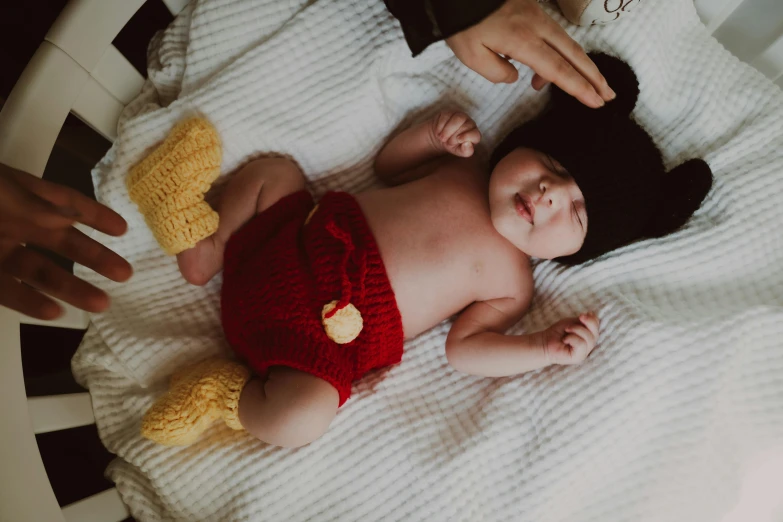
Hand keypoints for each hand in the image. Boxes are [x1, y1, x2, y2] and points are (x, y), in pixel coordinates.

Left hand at [0, 163, 131, 319]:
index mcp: (18, 194)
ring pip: (39, 271)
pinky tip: (53, 312)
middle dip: (94, 257)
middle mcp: (12, 222)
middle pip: (61, 242)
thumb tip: (75, 219)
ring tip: (101, 303)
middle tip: (125, 274)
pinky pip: (7, 291)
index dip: (95, 214)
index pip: (65, 201)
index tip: (123, 229)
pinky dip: (30, 303)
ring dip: (70, 288)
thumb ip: (35, 206)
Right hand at [430, 111, 480, 157]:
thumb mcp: (459, 151)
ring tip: (442, 138)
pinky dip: (441, 126)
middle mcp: (469, 123)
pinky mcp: (449, 113)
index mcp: (474, 134)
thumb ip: (466, 151)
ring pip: (457, 119)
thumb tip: (467, 144)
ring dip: (448, 130)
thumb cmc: (453, 144)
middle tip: (447, 142)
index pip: (476, 134)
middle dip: (454, 136)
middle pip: (465, 126)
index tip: (458, 140)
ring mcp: (460, 116)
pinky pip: (446, 117)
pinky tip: (438, 132)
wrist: (442, 137)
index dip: (467, 137)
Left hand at [444, 0, 615, 107]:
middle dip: (593, 77)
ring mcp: (537, 14)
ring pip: (566, 43)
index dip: (578, 88)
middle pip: (573, 55)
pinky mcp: (532, 7)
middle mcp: (537, 26)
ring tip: (585, 86)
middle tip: (608, 95)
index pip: (558, 70)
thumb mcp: (471, 54)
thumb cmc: (462, 22)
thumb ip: (496, 72)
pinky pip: (554, 33)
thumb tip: (516, 77)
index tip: (596, 102)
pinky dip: (562, 52)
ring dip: (581, 65)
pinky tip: (551, 67)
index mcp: (523, 41)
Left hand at [540, 312, 599, 364]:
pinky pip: (581, 344)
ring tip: (567, 330)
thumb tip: (593, 314)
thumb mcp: (572, 323)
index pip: (597, 329)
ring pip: (589, 338)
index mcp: (588, 337)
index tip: (582, 315)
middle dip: (588, 322)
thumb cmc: (558, 332)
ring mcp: (584, 353)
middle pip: (596, 334)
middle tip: (579, 317)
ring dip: (577, 329)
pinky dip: (572, 338)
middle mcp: (588, 346)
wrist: (544, 342)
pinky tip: (565, 340)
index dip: (593, 320)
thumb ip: (584, 321)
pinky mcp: (578, 357)